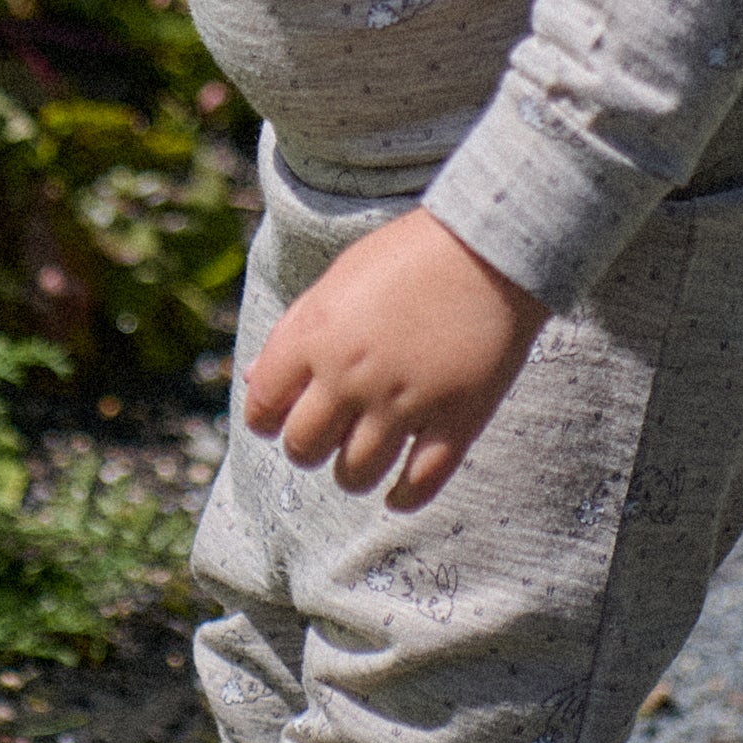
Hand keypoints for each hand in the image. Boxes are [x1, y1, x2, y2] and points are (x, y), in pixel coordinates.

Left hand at [241, 211, 547, 510]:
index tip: (280, 419)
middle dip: (308, 447)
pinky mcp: (456, 420)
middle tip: (327, 436)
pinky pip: (419, 483)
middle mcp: (351, 376)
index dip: (267, 418)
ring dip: (352, 472)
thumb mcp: (336, 280)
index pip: (263, 405)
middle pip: (304, 447)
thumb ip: (293, 332)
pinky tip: (398, 495)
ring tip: (363, 458)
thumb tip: (252, 381)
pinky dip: (404, 497)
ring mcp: (404, 403)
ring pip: (355, 474)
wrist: (490, 245)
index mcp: (314, 337)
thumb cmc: (408, 254)